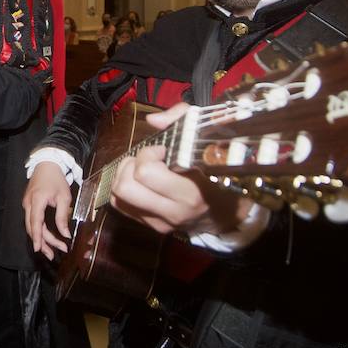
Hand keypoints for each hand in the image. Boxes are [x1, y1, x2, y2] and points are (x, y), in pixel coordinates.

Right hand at [23, 161, 73, 259]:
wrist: (46, 164)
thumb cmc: (57, 179)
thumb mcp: (64, 197)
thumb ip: (62, 216)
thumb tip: (65, 234)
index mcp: (37, 200)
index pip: (35, 222)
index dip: (37, 237)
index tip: (39, 249)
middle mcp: (28, 204)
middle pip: (31, 228)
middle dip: (41, 243)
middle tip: (52, 256)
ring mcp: (26, 204)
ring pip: (30, 226)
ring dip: (40, 238)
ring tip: (50, 251)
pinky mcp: (28, 204)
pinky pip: (31, 221)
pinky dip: (38, 231)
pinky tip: (45, 238)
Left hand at [106, 105, 245, 235]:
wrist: (228, 213)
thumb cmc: (219, 173)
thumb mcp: (208, 140)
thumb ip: (182, 120)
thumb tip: (152, 120)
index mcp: (190, 192)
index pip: (146, 172)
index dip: (149, 154)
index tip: (163, 150)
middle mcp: (174, 211)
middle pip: (126, 187)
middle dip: (131, 166)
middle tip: (147, 160)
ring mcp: (162, 223)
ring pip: (119, 198)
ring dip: (124, 178)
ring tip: (142, 169)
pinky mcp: (152, 227)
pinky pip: (120, 206)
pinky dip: (124, 190)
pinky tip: (140, 182)